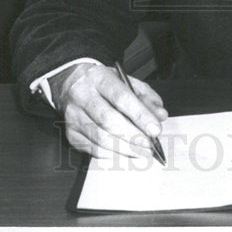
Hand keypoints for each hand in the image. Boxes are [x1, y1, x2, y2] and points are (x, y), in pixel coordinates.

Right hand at [50, 62, 167, 157]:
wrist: (72, 84)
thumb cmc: (104, 84)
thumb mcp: (127, 81)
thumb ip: (147, 97)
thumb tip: (160, 116)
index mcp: (98, 77)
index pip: (121, 97)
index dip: (140, 115)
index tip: (155, 129)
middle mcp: (82, 95)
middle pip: (108, 119)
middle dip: (133, 135)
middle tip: (149, 145)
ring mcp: (73, 115)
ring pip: (100, 137)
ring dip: (124, 148)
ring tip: (141, 152)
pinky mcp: (71, 133)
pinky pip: (93, 149)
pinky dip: (112, 154)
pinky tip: (125, 152)